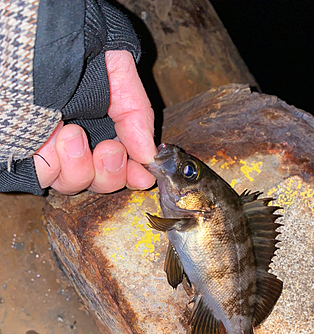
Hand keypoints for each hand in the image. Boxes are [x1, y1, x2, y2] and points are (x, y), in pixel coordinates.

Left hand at [34, 51, 156, 194]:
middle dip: (110, 172)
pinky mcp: (24, 153)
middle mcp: (76, 138)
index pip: (121, 162)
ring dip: (81, 166)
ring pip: (75, 183)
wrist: (24, 31)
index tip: (143, 176)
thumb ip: (137, 110)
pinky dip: (53, 163)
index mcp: (100, 120)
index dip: (133, 174)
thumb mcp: (116, 66)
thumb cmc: (65, 41)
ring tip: (71, 134)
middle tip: (109, 151)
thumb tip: (150, 155)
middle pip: (101, 180)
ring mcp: (49, 148)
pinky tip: (53, 137)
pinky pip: (45, 177)